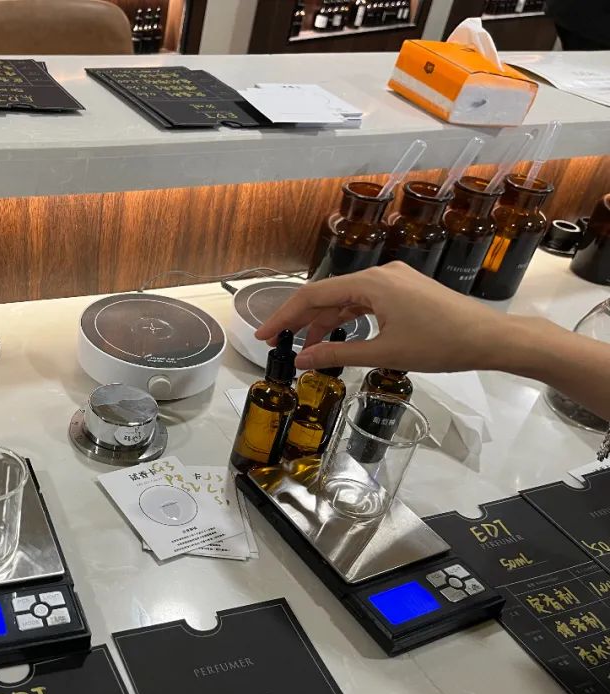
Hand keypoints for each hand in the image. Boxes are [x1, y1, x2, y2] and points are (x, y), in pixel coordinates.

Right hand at [255, 262, 508, 371]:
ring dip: (323, 320)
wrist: (490, 338)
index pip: (313, 295)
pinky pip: (365, 300)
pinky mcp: (405, 289)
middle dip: (299, 318)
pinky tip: (338, 334)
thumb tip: (300, 359)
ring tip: (305, 346)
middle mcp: (379, 273)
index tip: (263, 335)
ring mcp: (394, 279)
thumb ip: (337, 353)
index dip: (283, 316)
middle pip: (326, 293)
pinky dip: (347, 317)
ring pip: (345, 297)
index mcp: (371, 283)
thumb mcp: (384, 353)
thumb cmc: (440, 344)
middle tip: (276, 342)